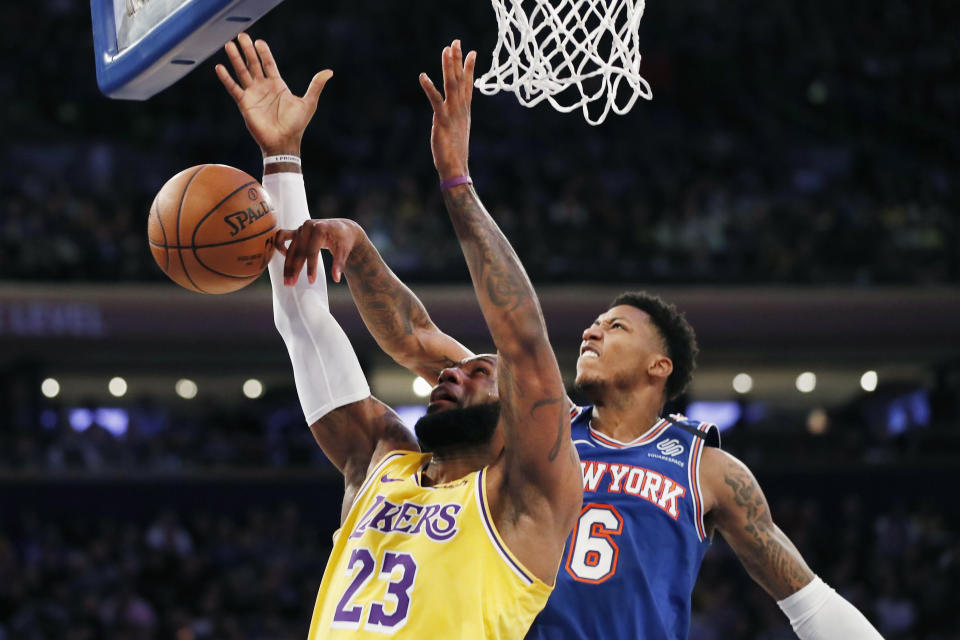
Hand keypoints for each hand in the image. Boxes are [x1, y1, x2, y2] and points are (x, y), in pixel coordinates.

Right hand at [216, 33, 331, 156]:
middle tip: (241, 35)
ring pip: (242, 72)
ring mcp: (253, 95)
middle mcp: (263, 87)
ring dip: (236, 58)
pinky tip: (220, 67)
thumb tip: (329, 72)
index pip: (268, 64)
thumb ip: (316, 86)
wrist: (284, 142)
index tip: (259, 41)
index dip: (264, 52)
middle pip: (254, 64)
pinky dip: (226, 78)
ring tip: (229, 44)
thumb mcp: (308, 103)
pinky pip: (233, 88)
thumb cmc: (296, 125)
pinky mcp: (244, 104)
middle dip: (248, 50)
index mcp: (277, 85)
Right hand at [275, 219, 363, 285]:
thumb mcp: (344, 250)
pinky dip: (280, 245)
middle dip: (294, 268)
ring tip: (286, 280)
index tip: (311, 281)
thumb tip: (336, 279)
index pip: (312, 251)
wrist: (342, 228)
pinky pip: (282, 236)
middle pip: (298, 250)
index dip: (311, 267)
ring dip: (287, 265)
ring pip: (290, 248)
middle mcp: (308, 226)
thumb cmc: (343, 240)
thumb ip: (339, 263)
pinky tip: (285, 257)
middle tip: (290, 284)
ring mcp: (300, 228)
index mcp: (319, 228)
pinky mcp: (296, 231)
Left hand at [419, 40, 476, 180]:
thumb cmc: (455, 153)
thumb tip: (456, 116)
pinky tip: (422, 76)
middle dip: (458, 60)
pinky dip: (429, 88)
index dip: (470, 68)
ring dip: (449, 66)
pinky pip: (435, 100)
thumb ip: (457, 119)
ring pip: (451, 85)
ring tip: (446, 50)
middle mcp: (461, 109)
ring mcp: (452, 113)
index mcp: (465, 110)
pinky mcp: (442, 120)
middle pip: (460, 79)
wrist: (456, 168)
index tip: (473, 52)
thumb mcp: (458, 131)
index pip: (468, 85)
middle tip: (456, 41)